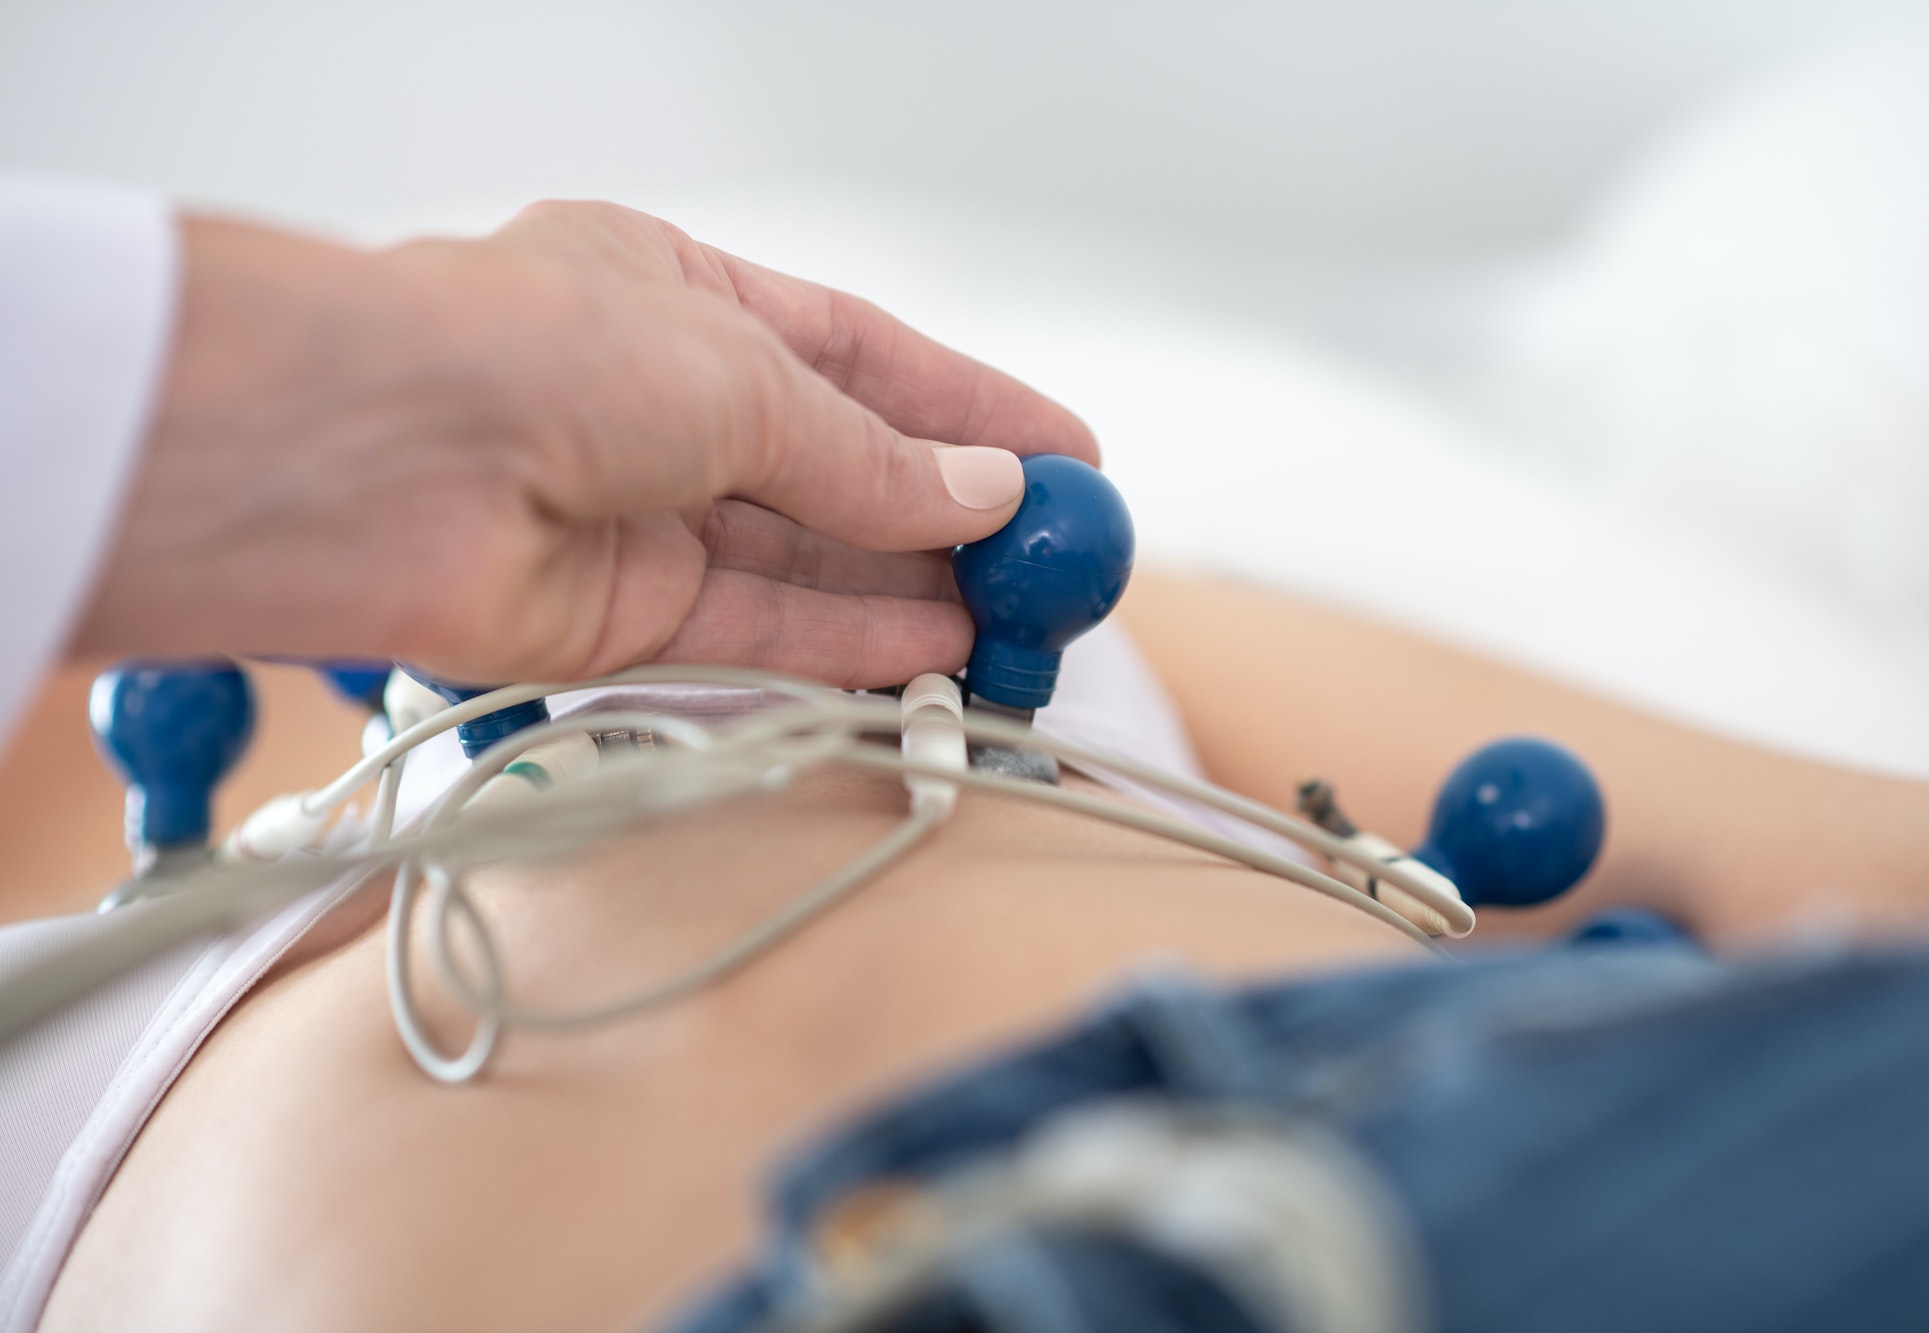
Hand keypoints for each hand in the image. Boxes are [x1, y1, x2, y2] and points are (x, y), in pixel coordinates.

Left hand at [73, 200, 1096, 686]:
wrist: (365, 461)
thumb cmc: (526, 352)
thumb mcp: (741, 377)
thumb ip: (867, 457)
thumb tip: (981, 495)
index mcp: (676, 292)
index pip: (857, 358)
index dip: (968, 410)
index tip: (1063, 459)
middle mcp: (656, 402)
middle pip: (838, 468)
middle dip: (950, 517)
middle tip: (1054, 566)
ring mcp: (634, 512)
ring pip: (806, 562)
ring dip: (912, 592)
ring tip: (1014, 624)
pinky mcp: (612, 616)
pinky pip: (759, 630)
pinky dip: (848, 644)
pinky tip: (932, 652)